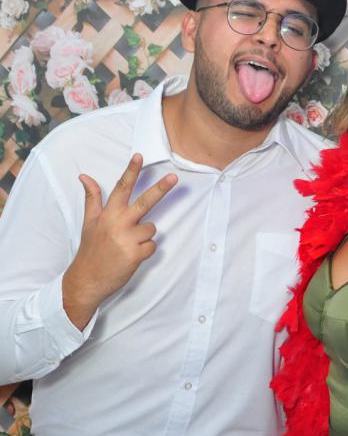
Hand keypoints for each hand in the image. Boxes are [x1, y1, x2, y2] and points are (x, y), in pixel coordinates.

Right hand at [62, 154, 177, 329]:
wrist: (87, 280)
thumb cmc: (91, 249)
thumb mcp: (89, 222)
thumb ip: (92, 198)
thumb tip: (84, 176)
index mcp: (108, 214)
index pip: (121, 187)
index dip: (131, 171)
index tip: (140, 155)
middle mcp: (118, 223)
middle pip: (144, 201)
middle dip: (160, 188)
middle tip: (174, 177)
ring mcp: (127, 239)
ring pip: (152, 228)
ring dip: (144, 236)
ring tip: (128, 245)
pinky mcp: (135, 255)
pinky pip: (152, 246)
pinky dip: (146, 251)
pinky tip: (131, 256)